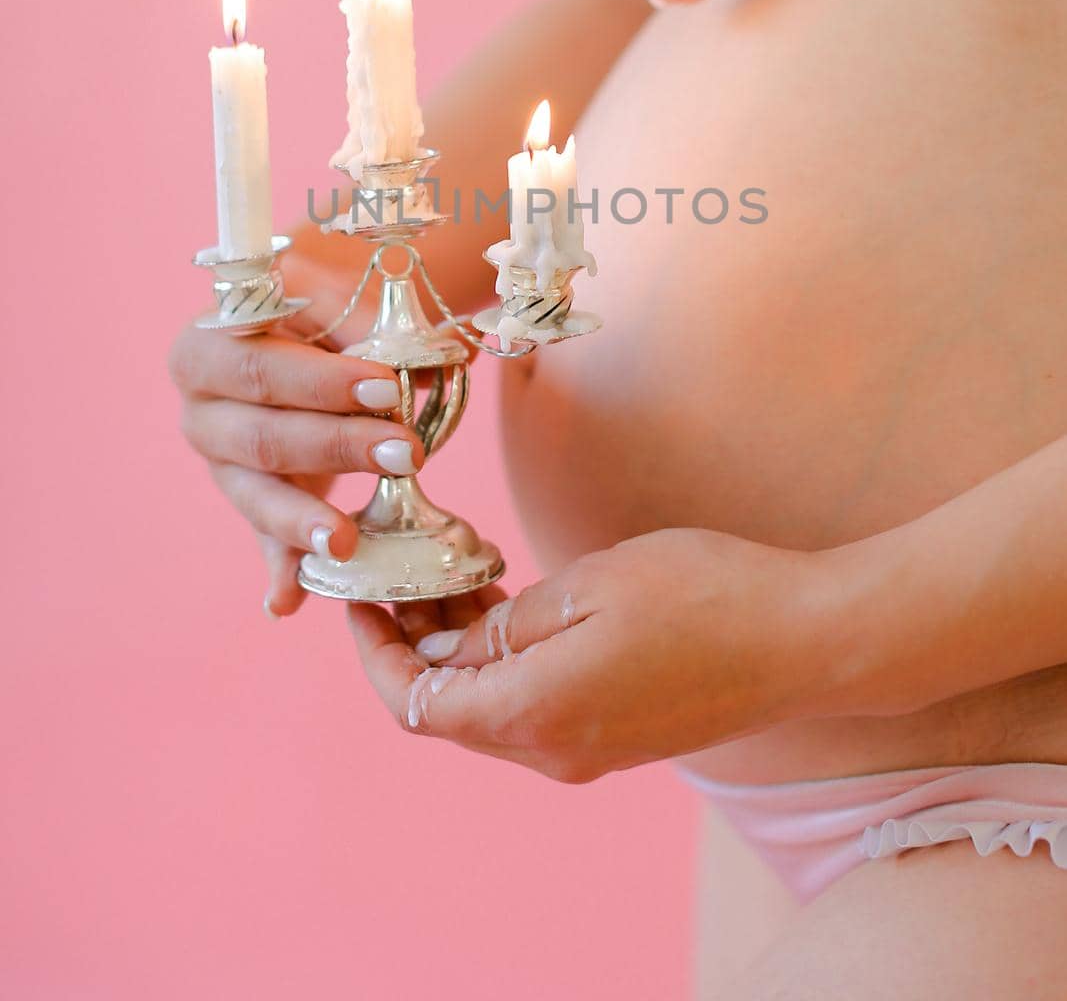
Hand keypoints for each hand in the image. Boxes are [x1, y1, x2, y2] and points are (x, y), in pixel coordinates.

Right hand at [168, 250, 425, 617]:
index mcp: (209, 341)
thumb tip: (418, 364)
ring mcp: (221, 460)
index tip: (386, 388)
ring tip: (348, 543)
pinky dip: (279, 570)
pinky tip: (286, 601)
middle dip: (337, 447)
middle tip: (405, 452)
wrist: (322, 313)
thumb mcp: (346, 293)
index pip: (261, 367)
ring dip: (306, 520)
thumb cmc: (332, 297)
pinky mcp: (252, 499)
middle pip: (262, 436)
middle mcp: (201, 405)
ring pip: (257, 495)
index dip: (320, 382)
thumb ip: (371, 327)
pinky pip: (263, 540)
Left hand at [347, 527, 836, 782]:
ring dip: (458, 647)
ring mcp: (589, 750)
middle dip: (411, 640)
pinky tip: (510, 600)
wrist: (811, 638)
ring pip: (488, 706)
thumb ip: (508, 623)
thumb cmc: (708, 594)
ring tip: (454, 570)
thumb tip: (448, 646)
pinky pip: (532, 705)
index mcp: (536, 713)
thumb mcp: (591, 586)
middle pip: (445, 708)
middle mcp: (554, 751)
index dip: (374, 649)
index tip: (361, 590)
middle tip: (405, 565)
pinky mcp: (618, 736)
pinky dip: (504, 660)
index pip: (414, 701)